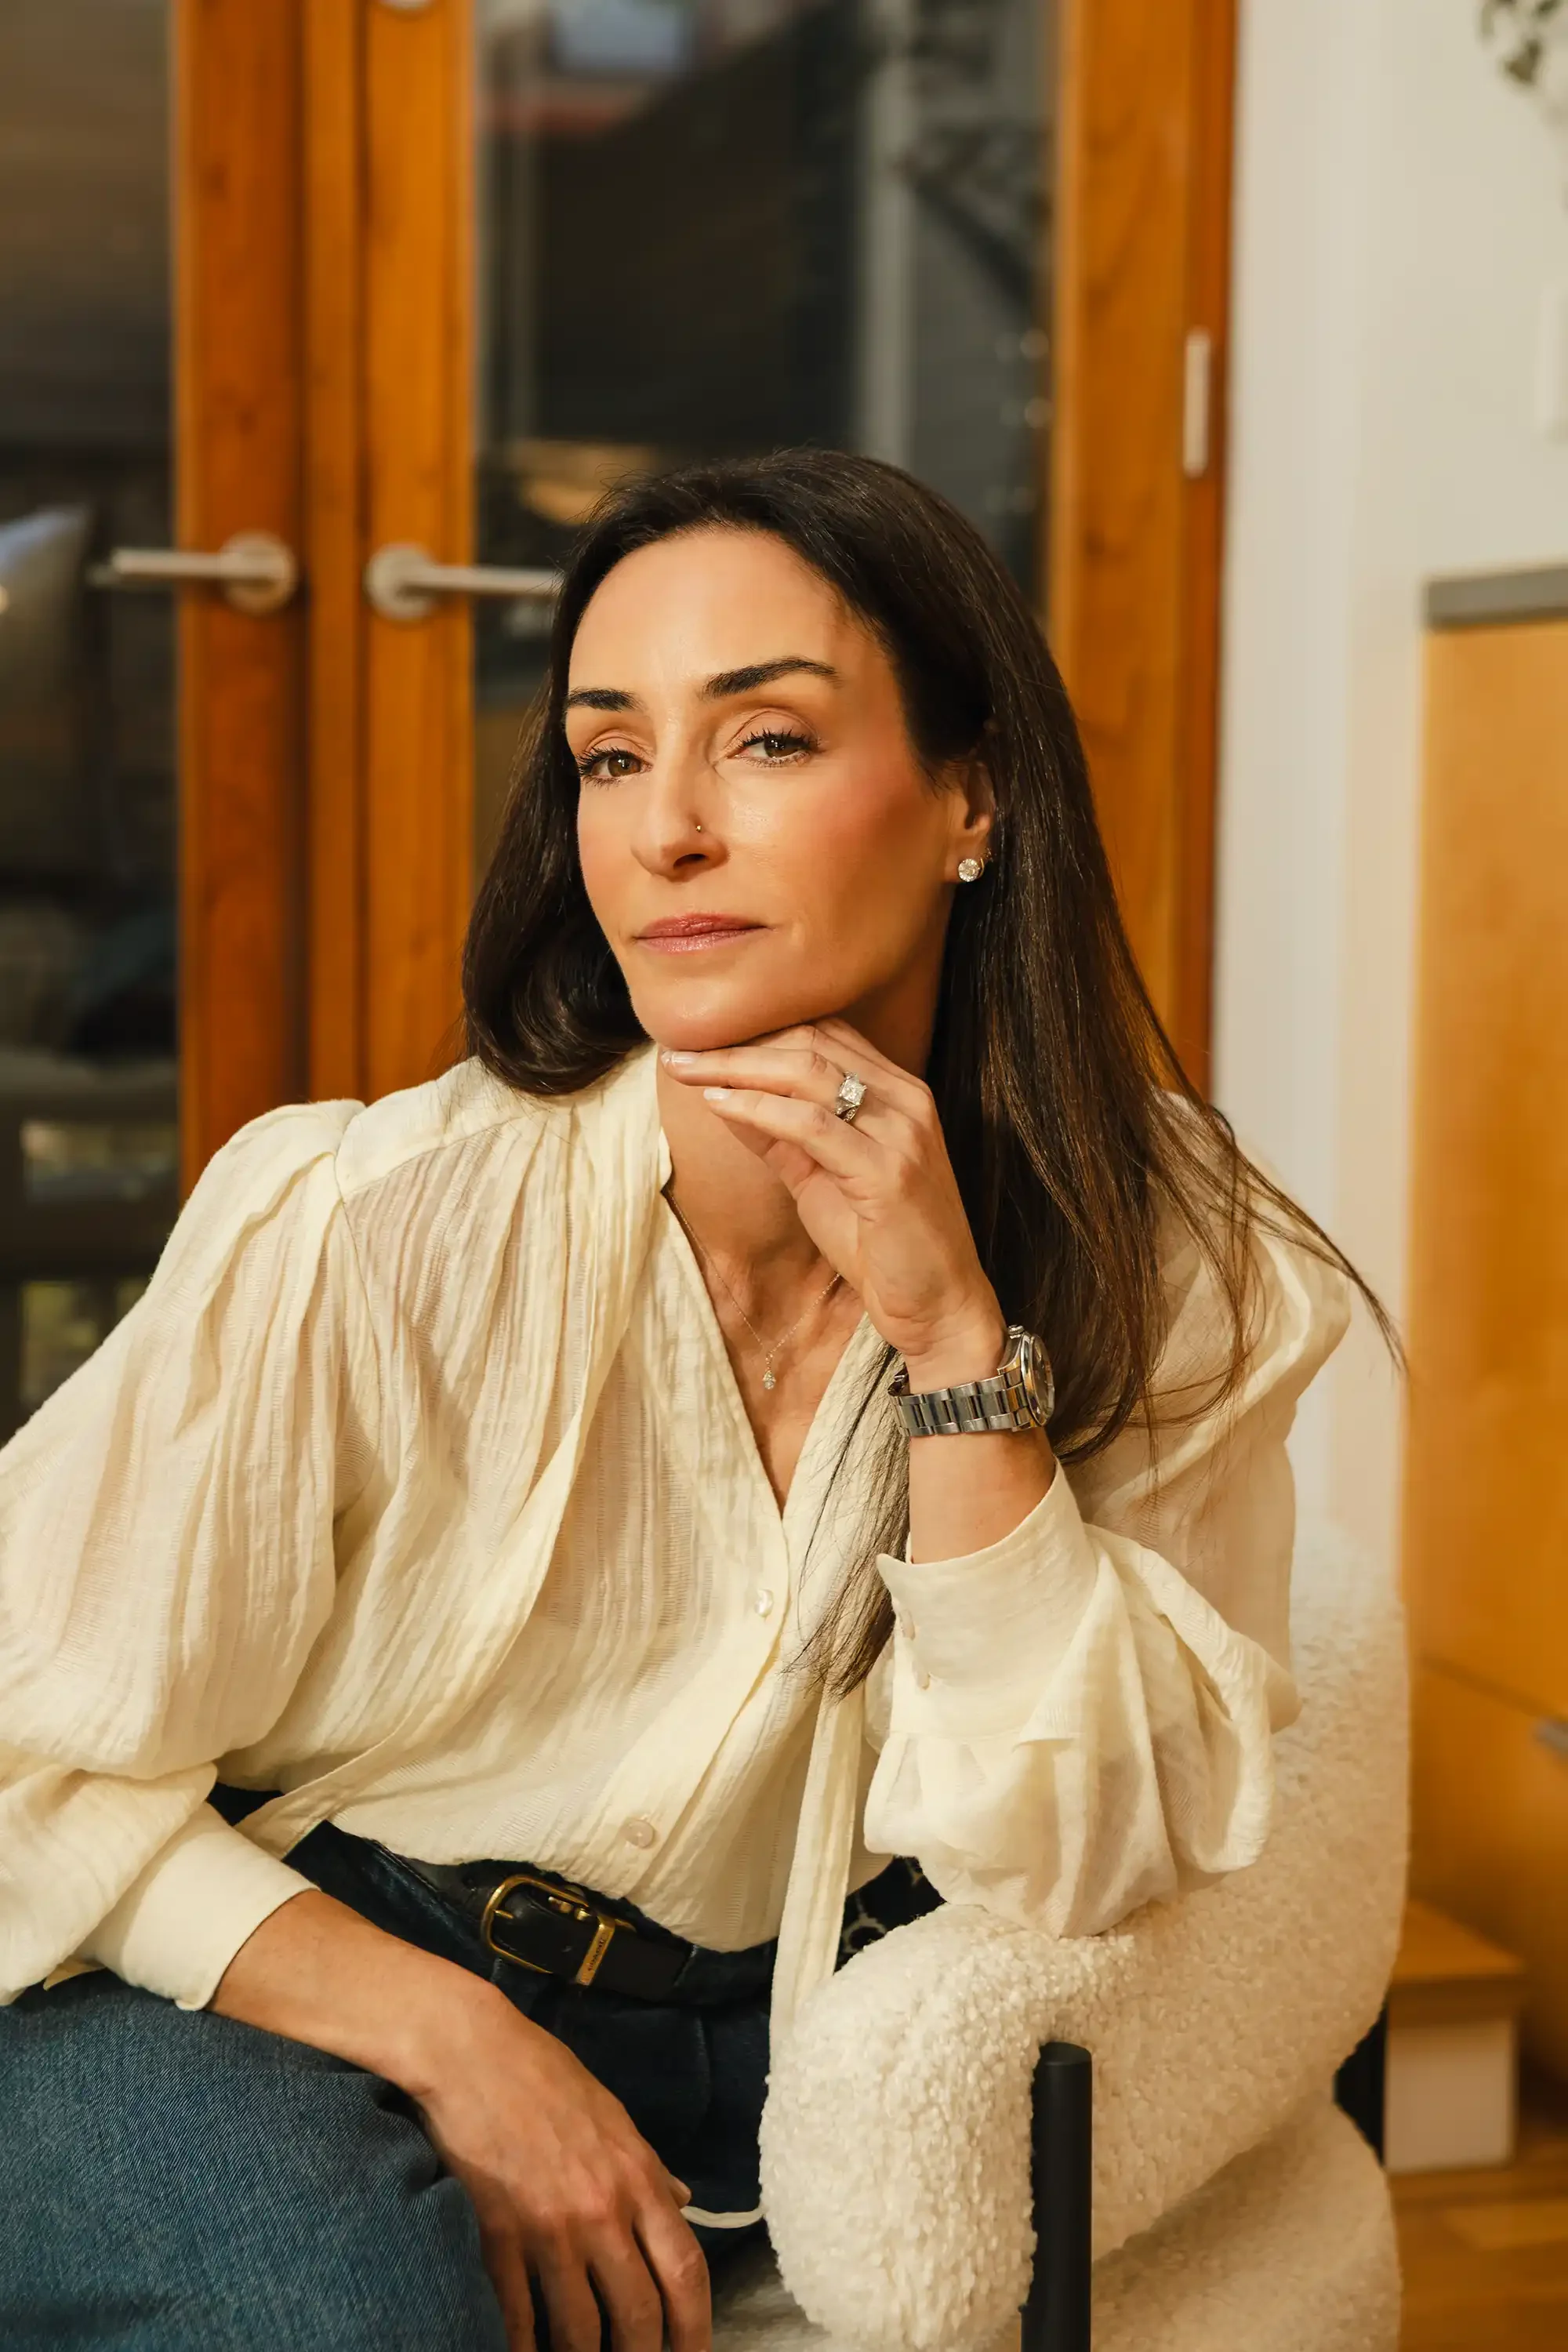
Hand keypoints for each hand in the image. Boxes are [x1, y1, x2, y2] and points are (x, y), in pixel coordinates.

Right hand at [411, 1983, 708, 2351]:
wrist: (474, 2053)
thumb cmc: (545, 2077)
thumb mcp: (614, 2115)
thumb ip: (650, 2167)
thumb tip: (684, 2201)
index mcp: (638, 2178)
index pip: (685, 2269)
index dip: (695, 2327)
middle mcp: (601, 2209)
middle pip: (638, 2313)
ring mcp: (548, 2226)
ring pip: (579, 2327)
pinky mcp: (496, 2234)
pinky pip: (517, 2314)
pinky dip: (524, 2346)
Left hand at [662, 1017, 1003, 1379]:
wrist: (938, 1306)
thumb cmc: (881, 1245)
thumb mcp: (820, 1178)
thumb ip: (780, 1136)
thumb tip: (722, 1095)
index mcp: (898, 1092)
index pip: (824, 1032)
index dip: (760, 1027)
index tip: (701, 1037)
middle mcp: (906, 1100)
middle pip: (811, 1042)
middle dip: (738, 1041)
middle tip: (679, 1047)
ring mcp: (902, 1132)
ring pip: (808, 1073)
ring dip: (737, 1066)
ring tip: (686, 1068)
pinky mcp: (888, 1172)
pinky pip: (811, 1125)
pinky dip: (758, 1109)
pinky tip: (718, 1103)